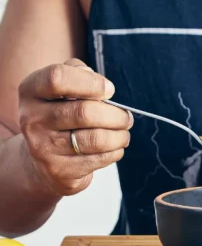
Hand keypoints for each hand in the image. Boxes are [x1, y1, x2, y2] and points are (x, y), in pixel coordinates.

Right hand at [18, 59, 132, 196]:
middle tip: (126, 118)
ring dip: (120, 135)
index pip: (58, 78)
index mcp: (31, 91)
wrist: (41, 162)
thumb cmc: (60, 117)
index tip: (110, 90)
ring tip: (124, 132)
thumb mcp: (61, 90)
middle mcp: (32, 119)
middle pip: (84, 112)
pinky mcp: (59, 170)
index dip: (91, 83)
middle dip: (115, 115)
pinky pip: (99, 159)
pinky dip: (115, 152)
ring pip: (96, 139)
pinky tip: (115, 147)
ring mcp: (43, 148)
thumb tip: (103, 86)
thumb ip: (78, 74)